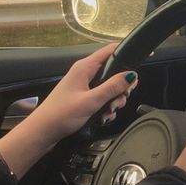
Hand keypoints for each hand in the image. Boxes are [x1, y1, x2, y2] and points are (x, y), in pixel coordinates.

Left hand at [0, 44, 137, 178]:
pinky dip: (106, 107)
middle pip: (114, 72)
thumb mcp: (91, 101)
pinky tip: (104, 117)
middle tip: (120, 99)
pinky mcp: (83, 97)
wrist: (42, 133)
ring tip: (109, 112)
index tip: (144, 58)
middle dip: (121, 87)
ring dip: (114, 100)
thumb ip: (112, 87)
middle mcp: (85, 74)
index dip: (128, 53)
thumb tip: (131, 75)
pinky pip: (102, 98)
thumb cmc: (60, 115)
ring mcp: (84, 86)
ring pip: (110, 87)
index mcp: (85, 67)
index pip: (110, 51)